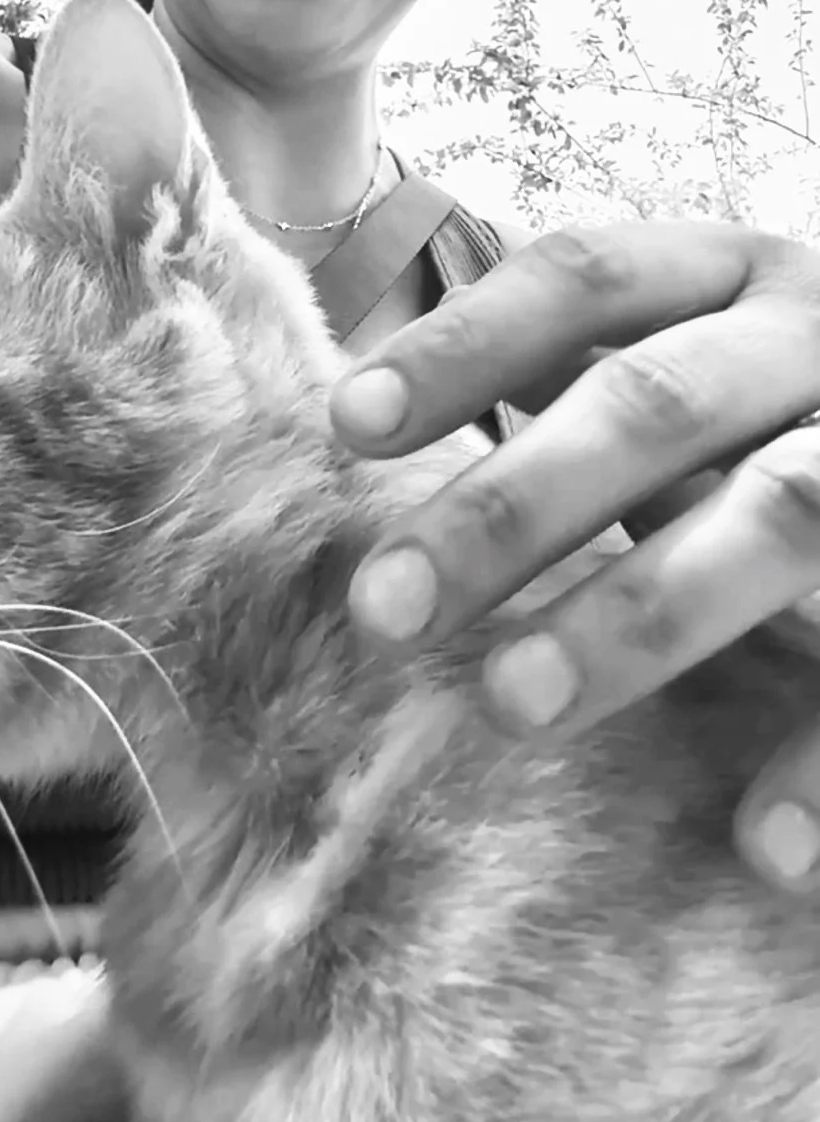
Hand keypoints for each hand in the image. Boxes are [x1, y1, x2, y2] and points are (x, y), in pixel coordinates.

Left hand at [331, 221, 819, 895]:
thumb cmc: (790, 411)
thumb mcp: (701, 355)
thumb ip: (565, 370)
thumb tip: (360, 418)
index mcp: (738, 274)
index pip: (585, 277)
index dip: (463, 343)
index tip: (346, 429)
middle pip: (655, 404)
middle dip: (513, 505)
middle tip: (382, 610)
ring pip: (776, 519)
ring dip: (642, 614)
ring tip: (512, 704)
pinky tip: (762, 846)